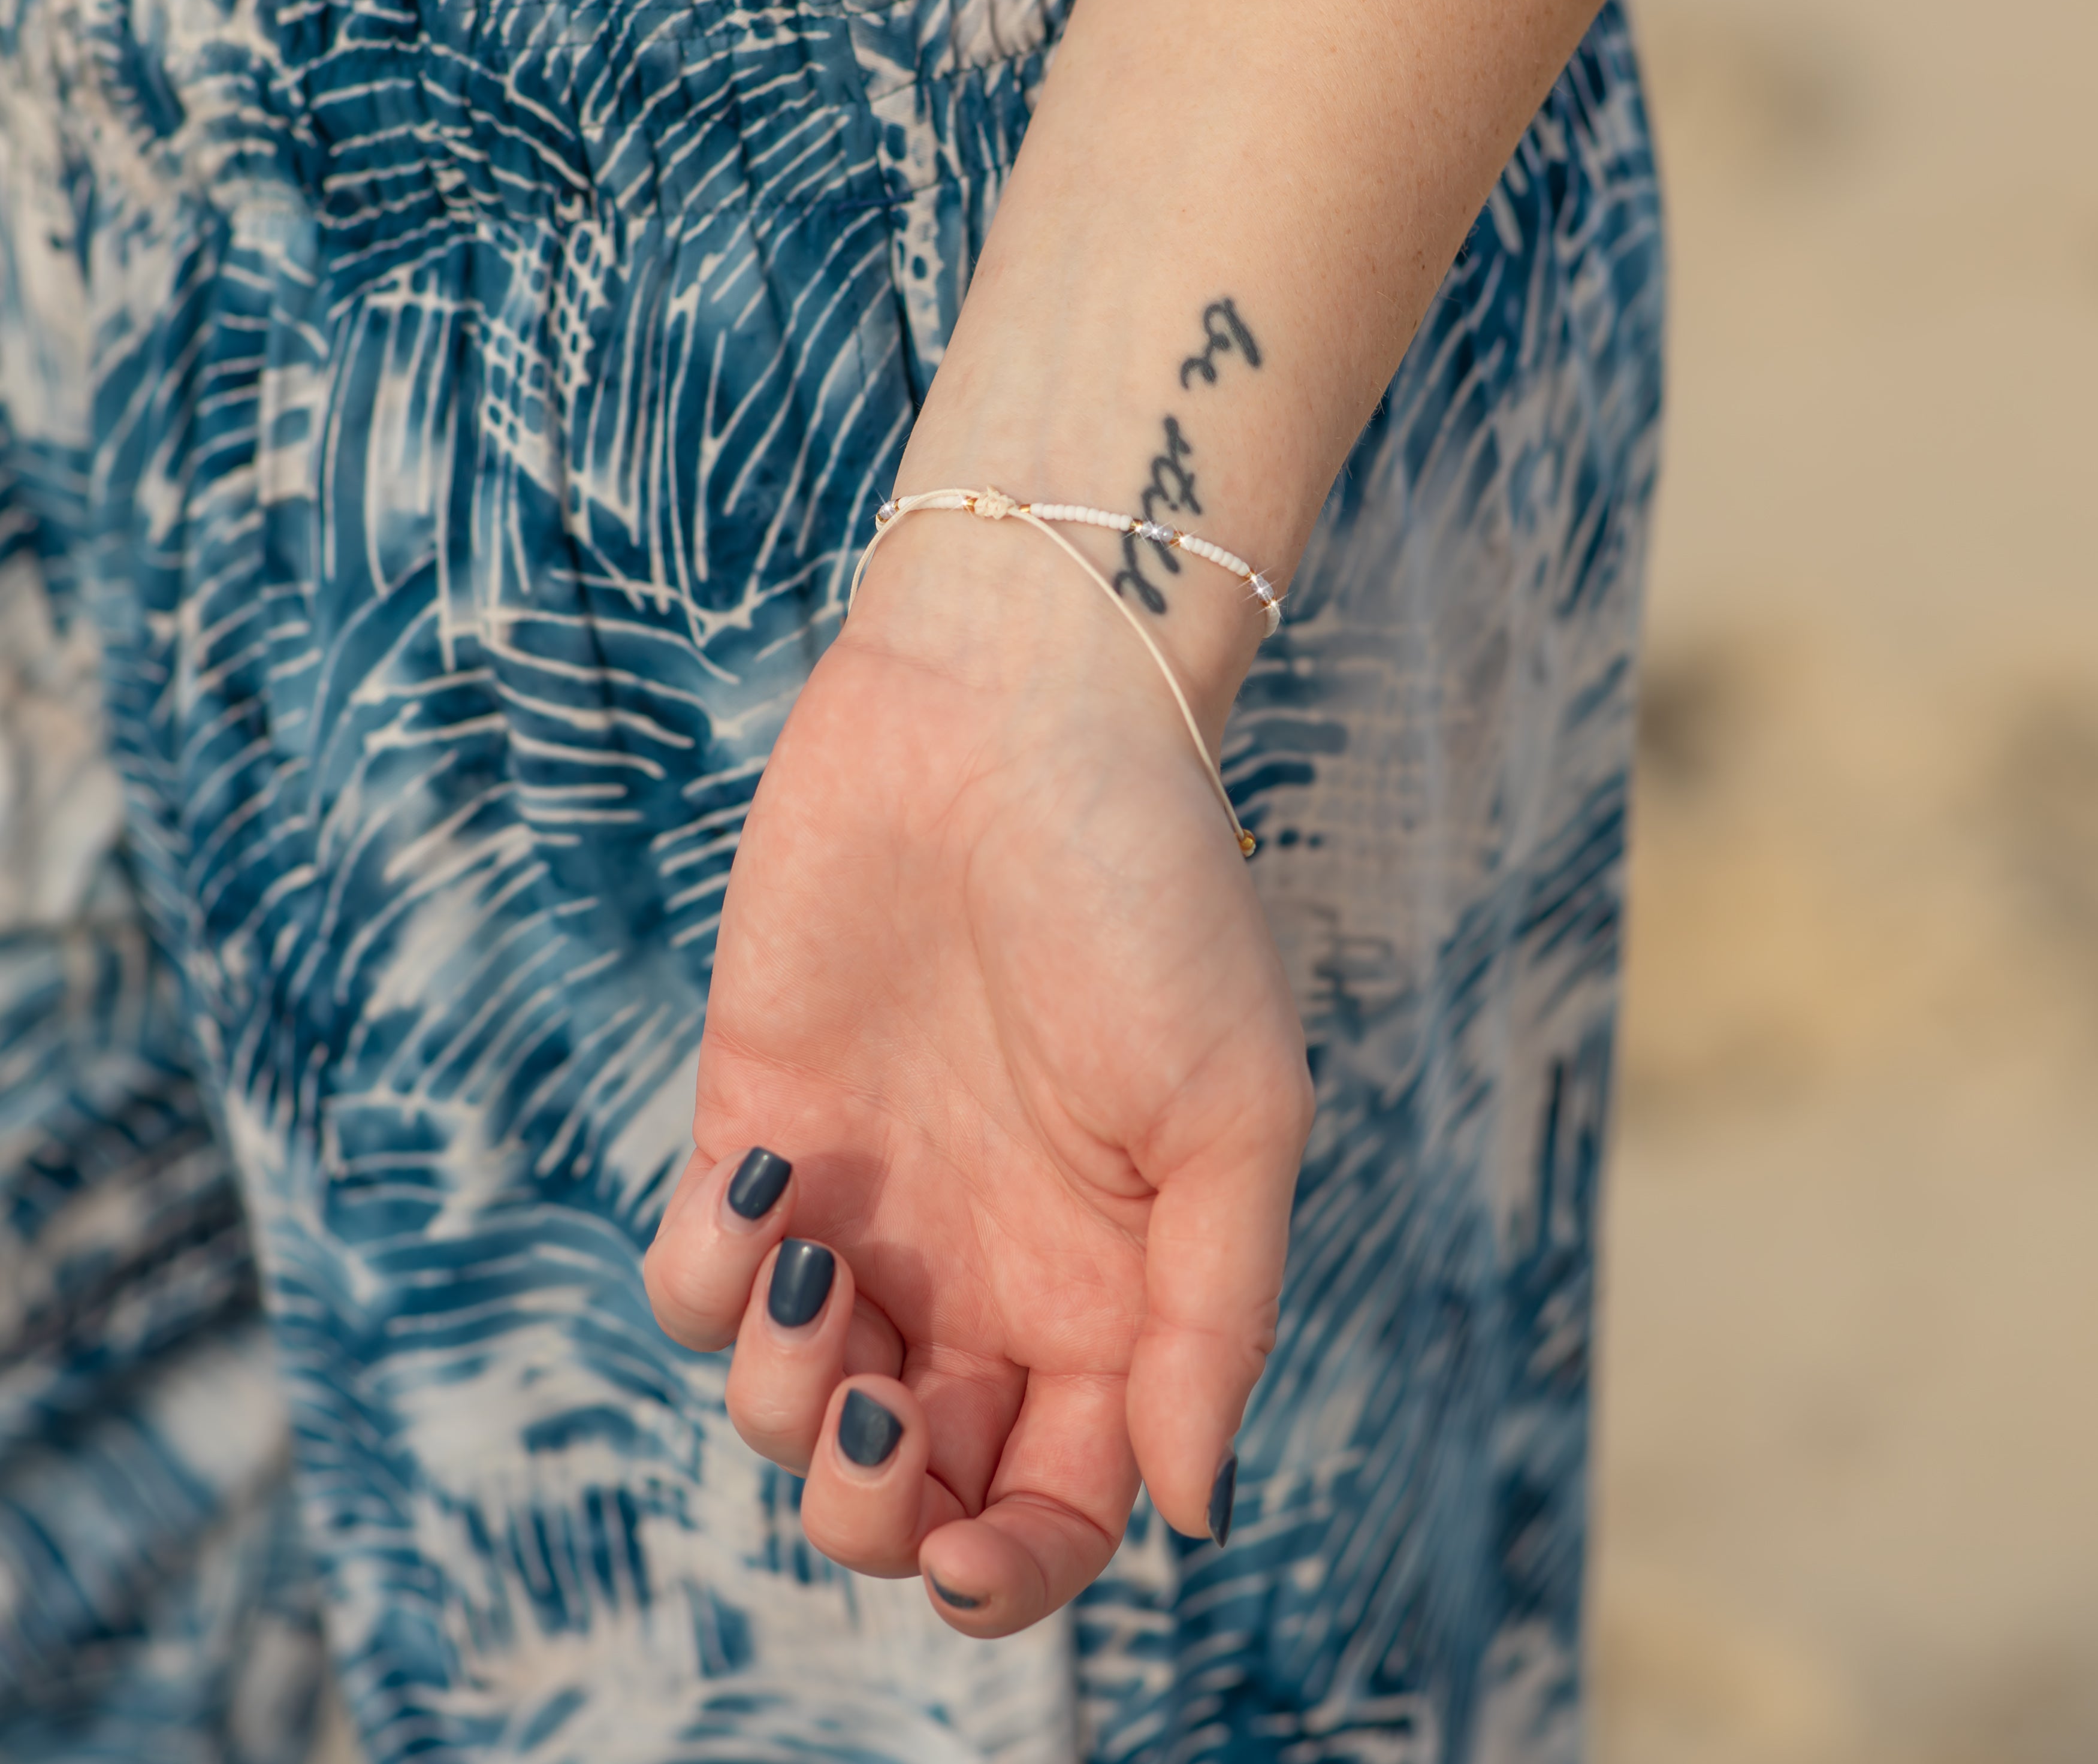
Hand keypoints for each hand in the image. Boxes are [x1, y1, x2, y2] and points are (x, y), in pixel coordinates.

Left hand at [643, 514, 1311, 1635]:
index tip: (968, 1554)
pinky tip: (763, 1193)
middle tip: (879, 1417)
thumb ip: (1213, 1318)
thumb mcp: (1233, 1109)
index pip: (1059, 1502)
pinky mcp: (758, 1127)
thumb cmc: (1148, 895)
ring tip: (815, 1277)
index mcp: (1109, 1286)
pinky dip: (705, 1285)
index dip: (1011, 1572)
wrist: (1011, 714)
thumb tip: (1193, 1509)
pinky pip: (693, 1284)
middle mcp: (984, 1267)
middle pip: (908, 1487)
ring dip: (782, 1398)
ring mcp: (867, 1207)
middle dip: (874, 1511)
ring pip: (784, 1407)